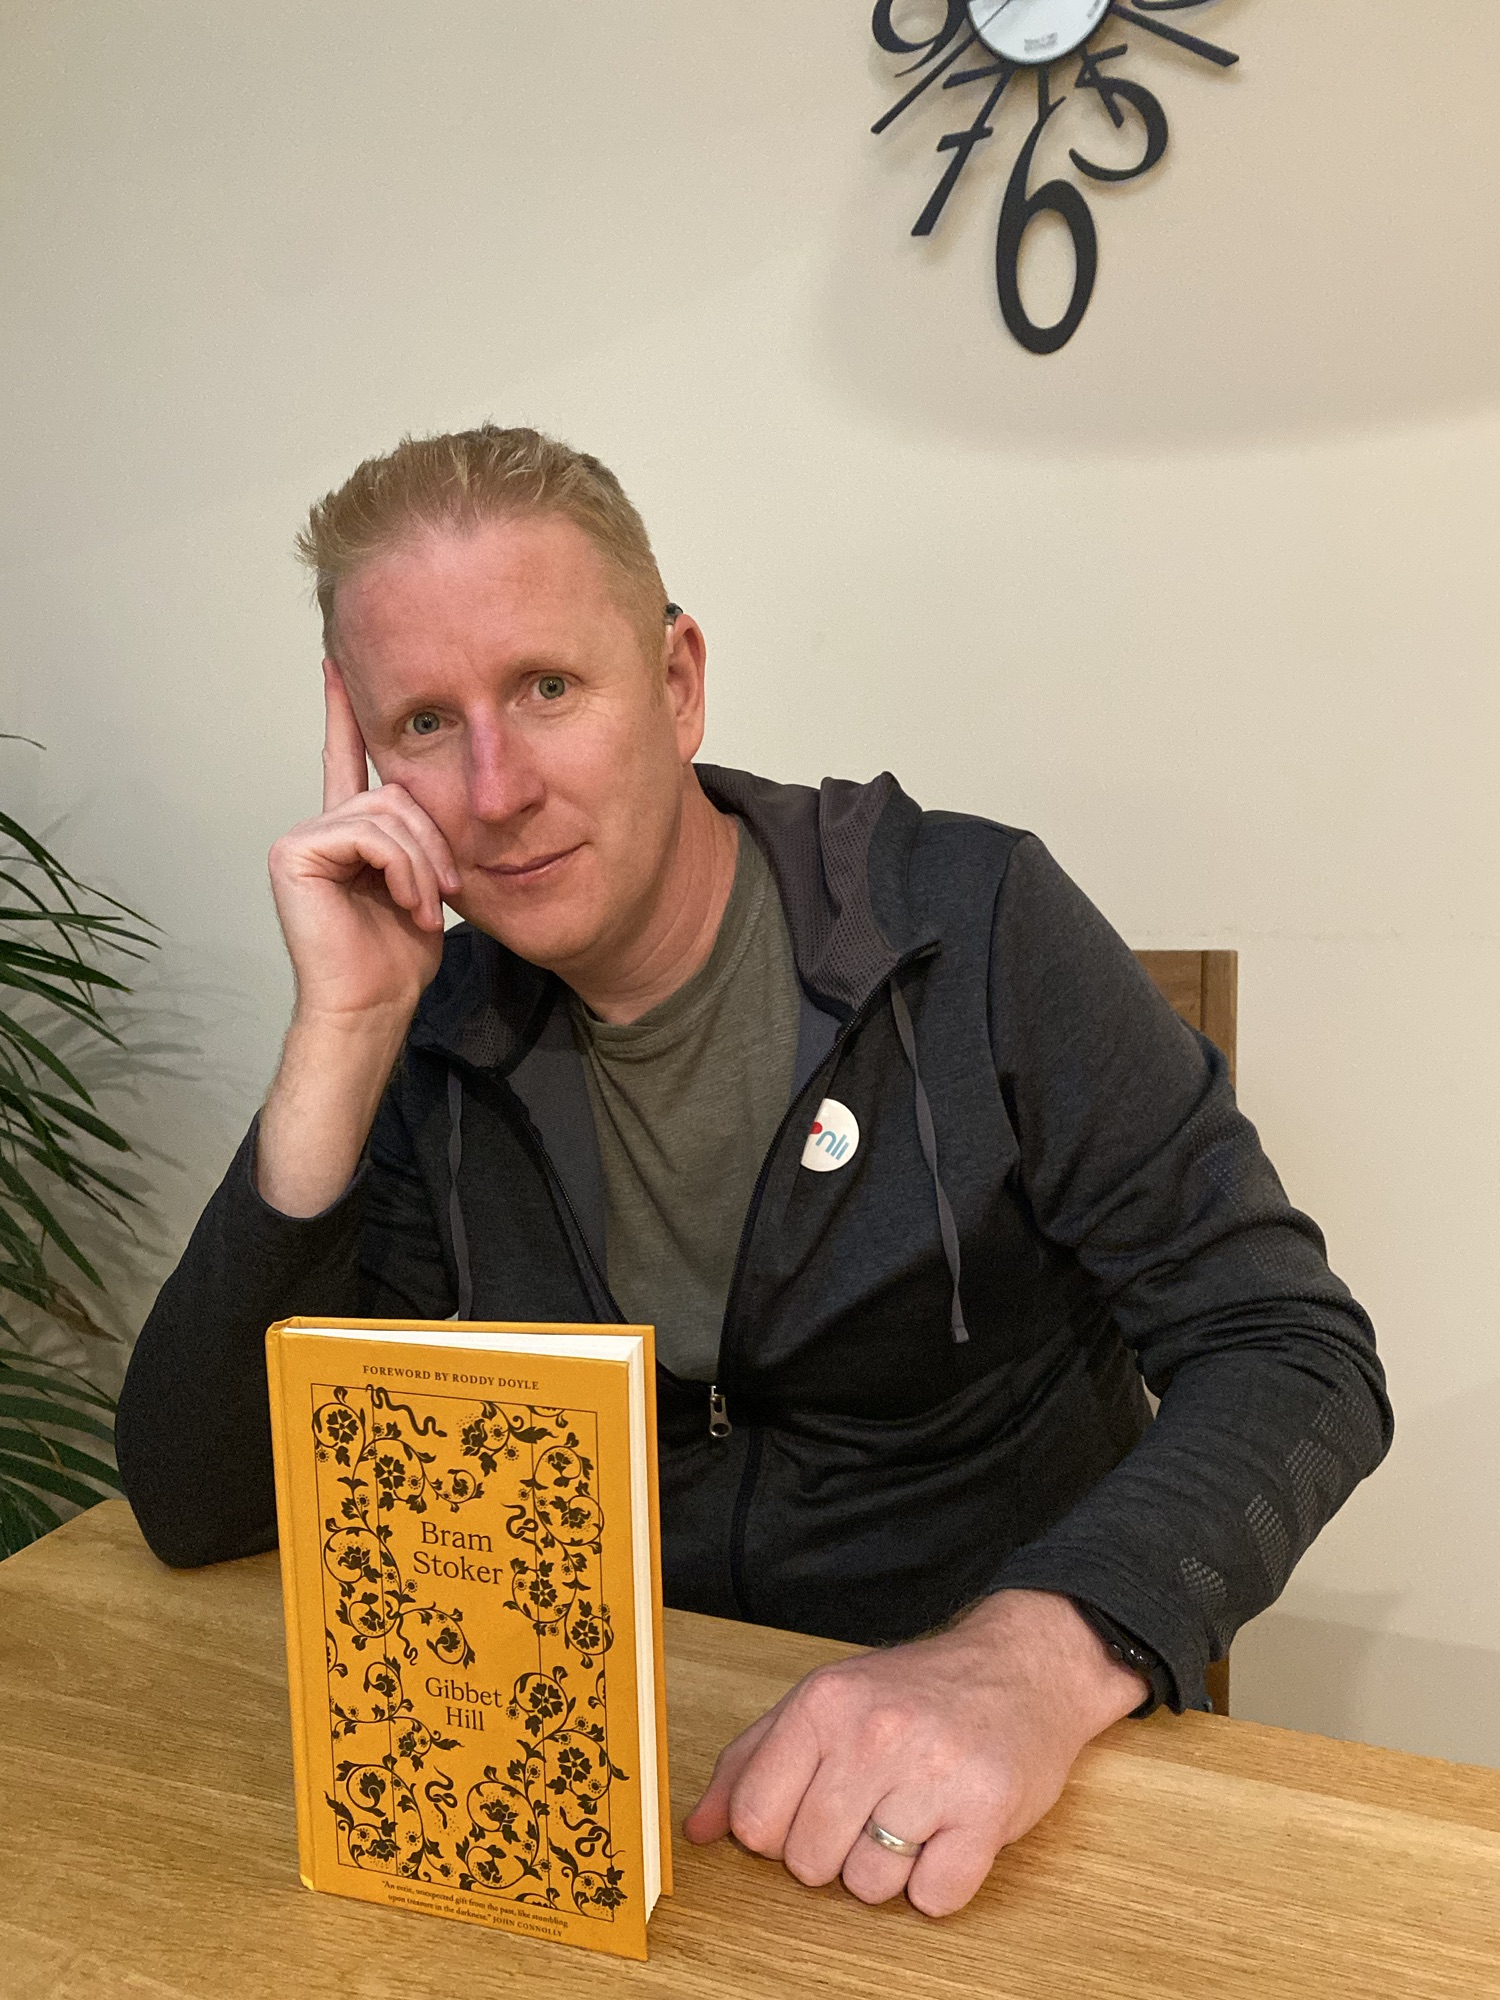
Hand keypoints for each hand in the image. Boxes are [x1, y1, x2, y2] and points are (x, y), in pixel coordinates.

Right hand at [256, 664, 460, 1216]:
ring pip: (388, 812)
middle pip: (397, 791)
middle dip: (433, 843)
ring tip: (423, 906)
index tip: (338, 656)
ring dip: (423, 863)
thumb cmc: (400, 958)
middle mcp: (321, 825)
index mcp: (349, 829)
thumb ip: (425, 836)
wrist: (372, 1008)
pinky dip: (401, 870)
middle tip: (442, 893)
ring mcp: (301, 838)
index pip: (347, 754)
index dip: (343, 707)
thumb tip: (446, 788)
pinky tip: (404, 904)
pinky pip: (370, 834)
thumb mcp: (428, 882)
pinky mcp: (294, 852)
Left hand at [682, 1589, 1146, 1916]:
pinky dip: (941, 1880)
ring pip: (870, 1888)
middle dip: (836, 1850)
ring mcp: (933, 1771)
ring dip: (891, 1867)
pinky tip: (951, 1830)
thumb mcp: (823, 1701)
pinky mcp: (988, 1810)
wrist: (1020, 1667)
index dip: (780, 1831)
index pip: (755, 1822)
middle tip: (874, 1805)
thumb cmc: (913, 1691)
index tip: (813, 1806)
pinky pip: (935, 1898)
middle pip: (810, 1864)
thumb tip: (698, 1829)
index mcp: (822, 1704)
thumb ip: (750, 1761)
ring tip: (915, 1812)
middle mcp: (874, 1733)